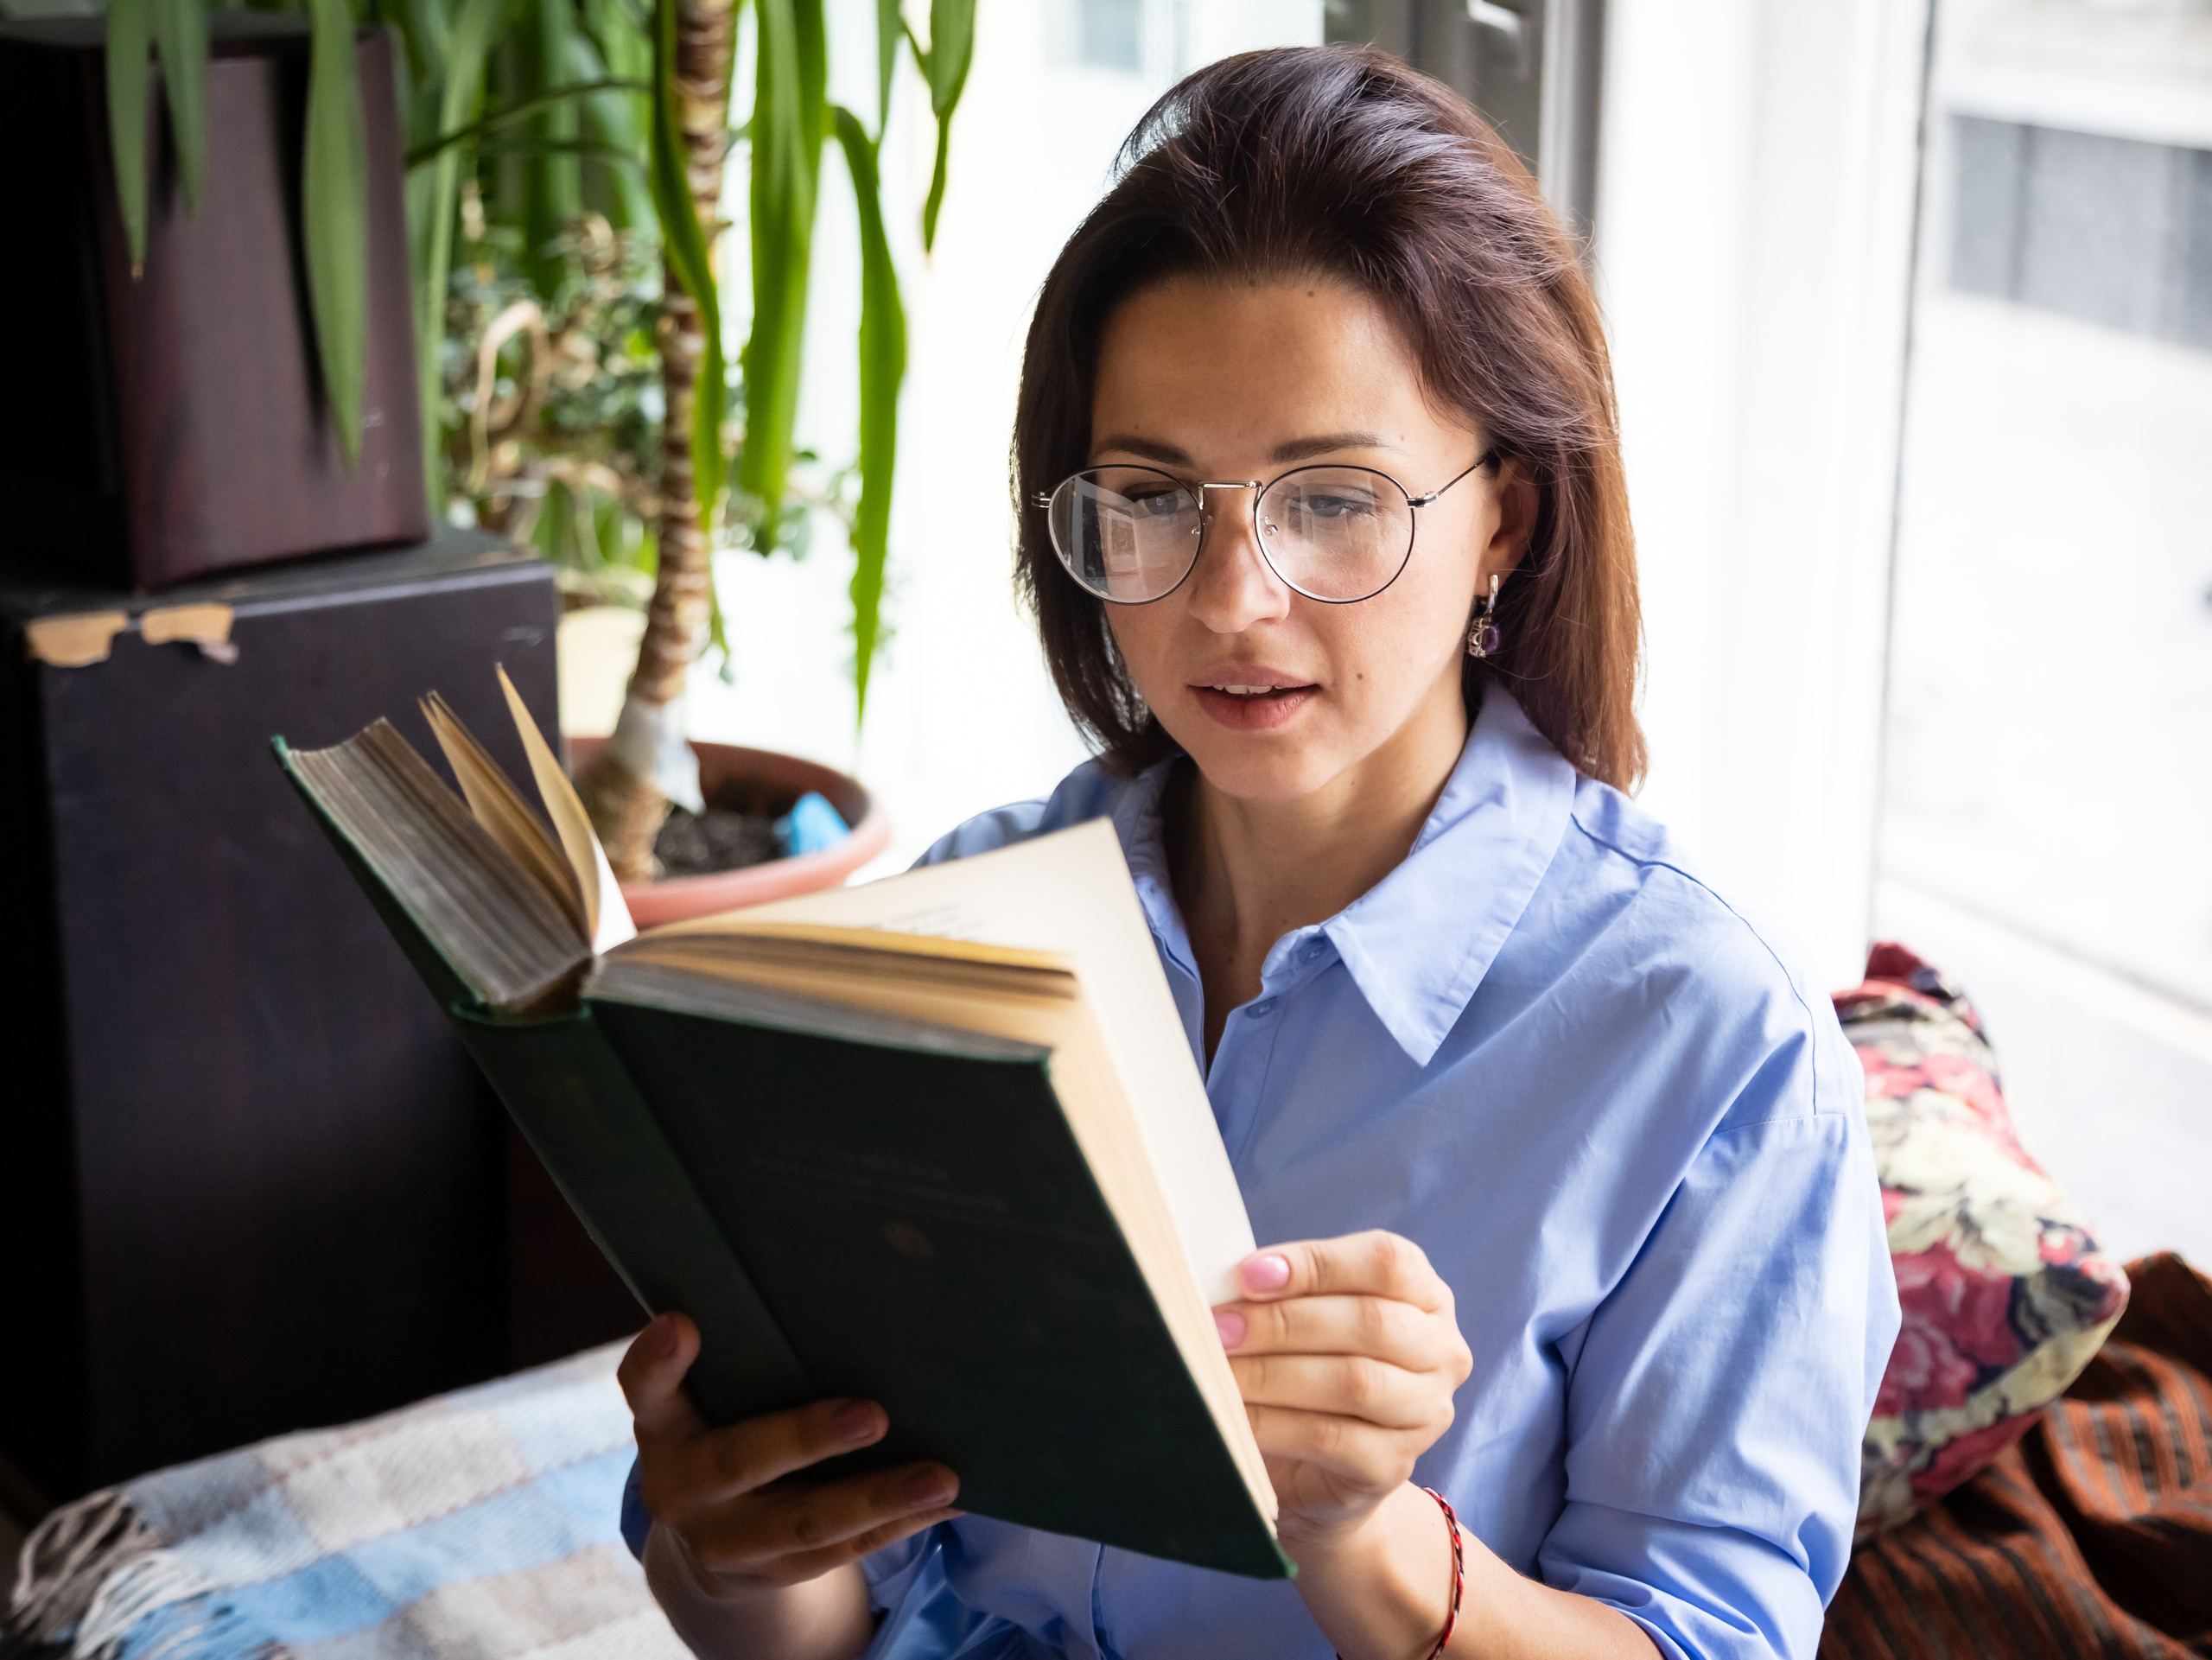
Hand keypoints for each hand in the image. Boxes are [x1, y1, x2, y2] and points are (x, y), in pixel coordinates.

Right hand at [618, 1312, 962, 1599]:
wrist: (713, 1534)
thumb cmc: (728, 1421)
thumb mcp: (712, 1393)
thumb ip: (744, 1351)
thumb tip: (845, 1283)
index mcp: (663, 1425)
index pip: (645, 1387)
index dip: (659, 1359)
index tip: (682, 1322)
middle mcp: (682, 1487)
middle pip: (739, 1462)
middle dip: (806, 1438)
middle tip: (872, 1415)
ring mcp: (728, 1541)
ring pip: (805, 1523)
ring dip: (878, 1498)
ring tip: (941, 1477)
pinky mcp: (776, 1573)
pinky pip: (844, 1553)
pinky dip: (900, 1526)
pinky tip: (948, 1503)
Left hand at [1213, 1230, 1472, 1549]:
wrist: (1314, 1470)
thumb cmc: (1305, 1370)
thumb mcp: (1306, 1318)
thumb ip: (1283, 1292)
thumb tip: (1226, 1282)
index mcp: (1426, 1295)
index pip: (1386, 1262)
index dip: (1316, 1264)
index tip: (1248, 1274)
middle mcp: (1441, 1351)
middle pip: (1370, 1321)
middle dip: (1284, 1321)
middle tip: (1220, 1327)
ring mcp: (1426, 1413)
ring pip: (1354, 1381)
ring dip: (1273, 1371)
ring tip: (1221, 1367)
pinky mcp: (1394, 1466)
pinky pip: (1329, 1437)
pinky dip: (1272, 1421)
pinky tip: (1234, 1412)